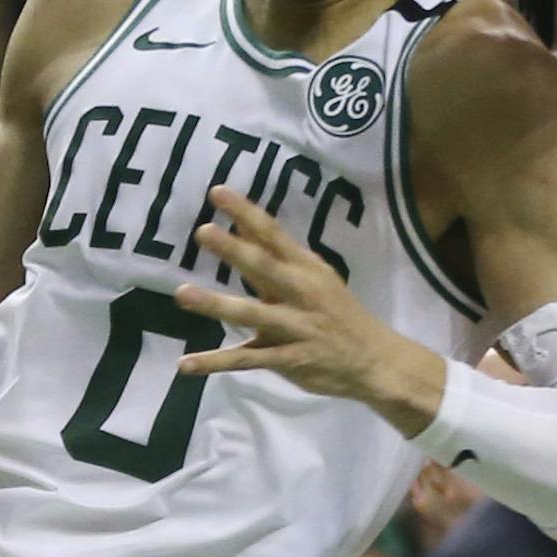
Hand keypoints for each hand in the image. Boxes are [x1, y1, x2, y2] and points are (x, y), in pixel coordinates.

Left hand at [173, 187, 442, 420]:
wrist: (375, 360)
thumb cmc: (338, 313)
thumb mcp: (315, 277)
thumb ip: (277, 255)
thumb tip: (242, 224)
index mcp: (306, 269)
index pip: (273, 234)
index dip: (246, 212)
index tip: (217, 192)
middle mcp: (301, 293)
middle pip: (264, 267)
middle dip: (234, 250)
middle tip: (203, 232)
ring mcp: (295, 327)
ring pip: (252, 313)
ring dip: (216, 304)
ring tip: (182, 292)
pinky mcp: (289, 359)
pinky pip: (248, 360)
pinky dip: (216, 362)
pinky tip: (186, 364)